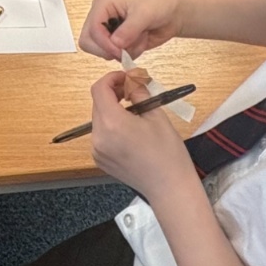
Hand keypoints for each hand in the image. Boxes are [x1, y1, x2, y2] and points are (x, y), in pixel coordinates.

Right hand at [80, 0, 187, 60]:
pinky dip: (131, 53)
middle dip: (108, 49)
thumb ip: (129, 29)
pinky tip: (141, 40)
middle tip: (126, 49)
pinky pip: (116, 56)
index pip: (92, 29)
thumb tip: (115, 43)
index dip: (104, 43)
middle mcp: (101, 18)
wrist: (173, 12)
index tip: (119, 50)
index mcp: (102, 5)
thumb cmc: (159, 3)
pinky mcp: (118, 42)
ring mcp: (109, 31)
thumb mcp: (145, 13)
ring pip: (102, 52)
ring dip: (123, 50)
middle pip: (88, 42)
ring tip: (140, 37)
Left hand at [88, 71, 198, 200]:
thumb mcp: (156, 116)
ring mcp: (97, 150)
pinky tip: (130, 130)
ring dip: (112, 109)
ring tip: (135, 112)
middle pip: (98, 104)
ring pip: (98, 119)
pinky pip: (100, 134)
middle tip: (133, 91)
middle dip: (113, 93)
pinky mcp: (99, 159)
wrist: (169, 187)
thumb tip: (133, 79)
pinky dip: (111, 126)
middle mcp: (98, 137)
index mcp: (112, 123)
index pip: (99, 89)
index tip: (126, 78)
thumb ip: (140, 93)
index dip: (111, 78)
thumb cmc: (168, 154)